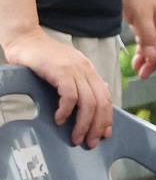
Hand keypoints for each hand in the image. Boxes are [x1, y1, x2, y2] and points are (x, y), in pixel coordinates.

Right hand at [0, 27, 114, 146]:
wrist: (24, 37)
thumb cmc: (42, 57)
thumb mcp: (67, 69)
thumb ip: (79, 83)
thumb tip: (90, 104)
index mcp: (90, 71)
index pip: (106, 99)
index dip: (107, 119)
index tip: (103, 134)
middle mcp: (86, 70)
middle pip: (101, 104)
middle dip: (97, 127)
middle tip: (89, 142)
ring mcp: (74, 70)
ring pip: (88, 103)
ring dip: (83, 124)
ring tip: (76, 136)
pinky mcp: (60, 70)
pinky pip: (70, 96)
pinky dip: (66, 111)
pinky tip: (60, 119)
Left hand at [121, 0, 155, 81]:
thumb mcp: (141, 15)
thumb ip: (148, 37)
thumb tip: (153, 57)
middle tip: (147, 75)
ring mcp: (155, 26)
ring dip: (149, 61)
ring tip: (139, 72)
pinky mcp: (144, 25)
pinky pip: (147, 44)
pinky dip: (142, 53)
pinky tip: (136, 61)